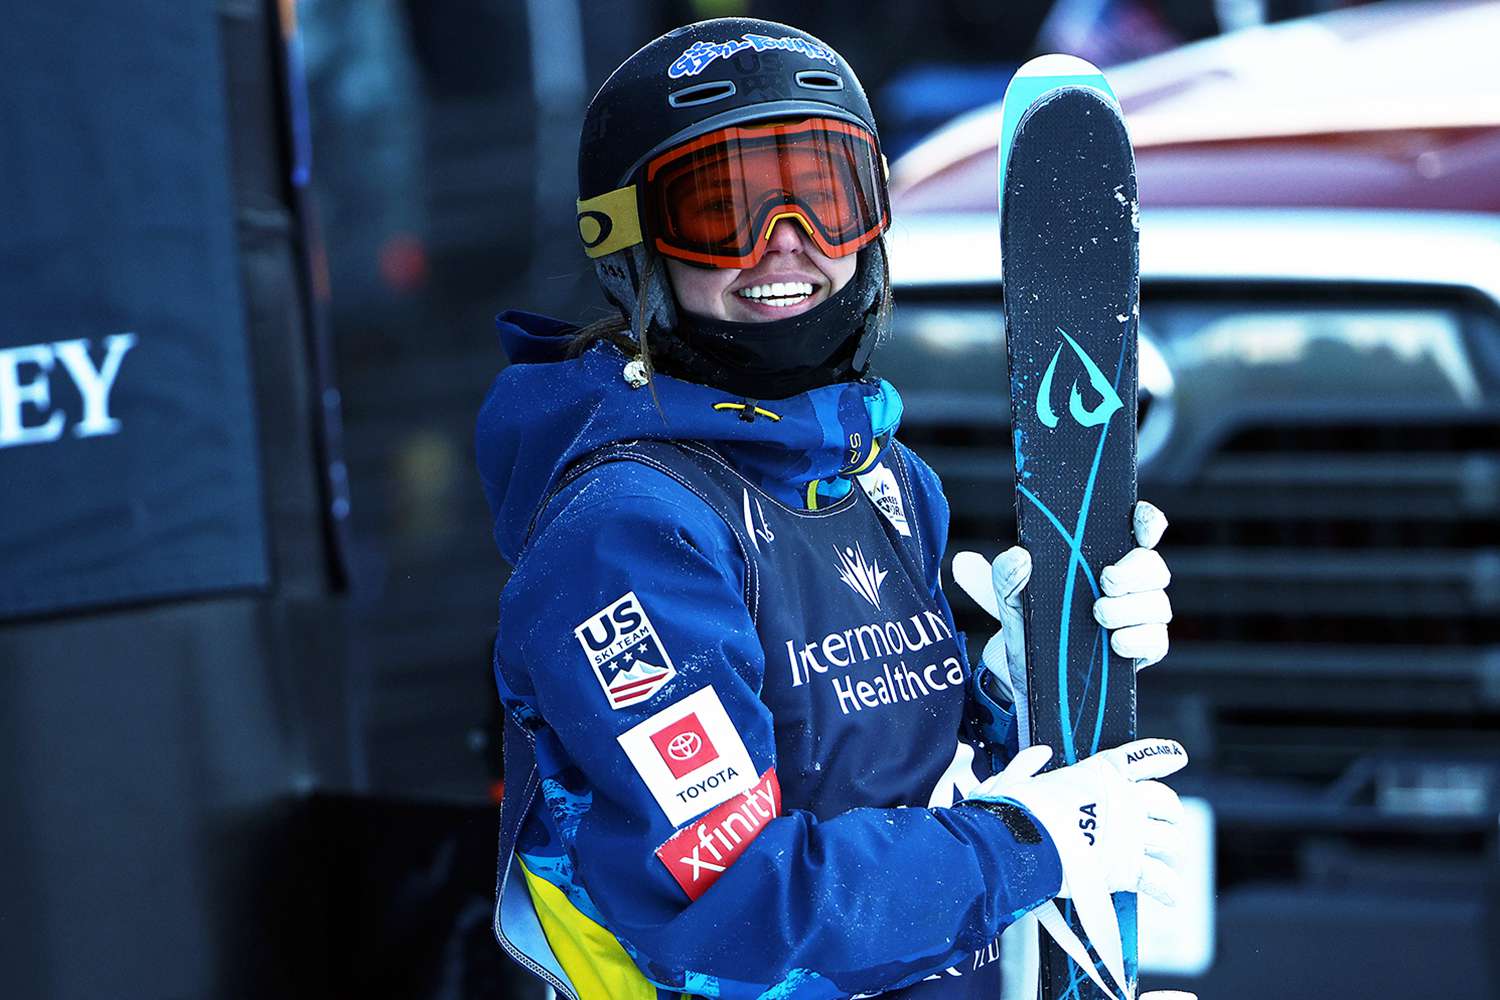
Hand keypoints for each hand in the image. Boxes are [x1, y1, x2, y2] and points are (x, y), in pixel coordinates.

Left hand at [952, 500, 1174, 722]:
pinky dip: (1139, 640)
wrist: (1024, 678)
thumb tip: (1017, 556)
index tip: (1142, 526)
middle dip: (1136, 570)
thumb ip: (1004, 575)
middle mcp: (1126, 585)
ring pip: (1158, 604)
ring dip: (1131, 608)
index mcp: (1099, 559)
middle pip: (1154, 566)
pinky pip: (1157, 642)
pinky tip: (1115, 643)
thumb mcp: (1007, 600)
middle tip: (1106, 580)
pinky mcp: (1141, 650)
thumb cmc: (1025, 625)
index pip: (1137, 530)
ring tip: (1098, 614)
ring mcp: (1137, 618)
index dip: (1147, 522)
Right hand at [968, 739, 1186, 904]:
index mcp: (1097, 775)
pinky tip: (1170, 894)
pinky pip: (1161, 879)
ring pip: (1170, 841)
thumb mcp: (1016, 779)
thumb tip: (1039, 754)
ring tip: (1164, 860)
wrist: (1019, 844)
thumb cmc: (1015, 812)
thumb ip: (1029, 764)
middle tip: (1165, 823)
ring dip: (1169, 851)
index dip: (1160, 756)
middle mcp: (1121, 801)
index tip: (1176, 756)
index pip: (1139, 759)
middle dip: (1169, 813)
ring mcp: (1129, 835)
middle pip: (1166, 802)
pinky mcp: (1128, 868)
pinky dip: (1167, 888)